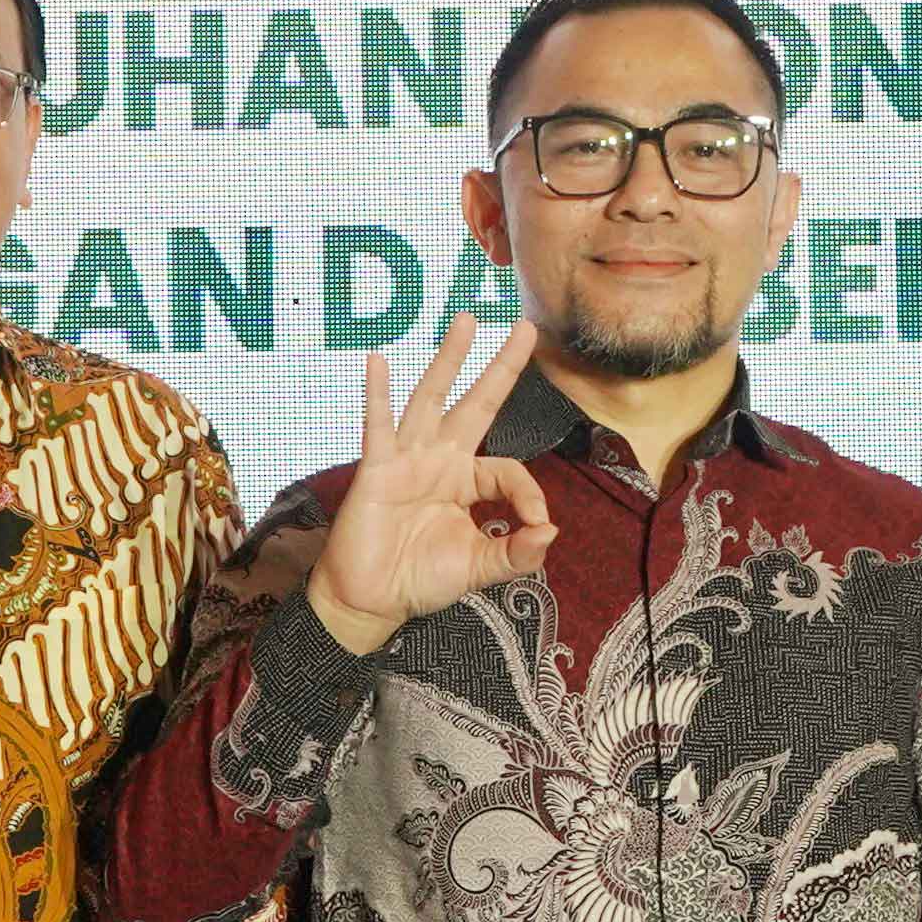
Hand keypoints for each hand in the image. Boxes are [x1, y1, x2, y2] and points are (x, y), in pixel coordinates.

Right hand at [308, 315, 554, 653]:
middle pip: (477, 403)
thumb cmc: (420, 580)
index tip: (536, 525)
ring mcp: (408, 459)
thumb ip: (517, 553)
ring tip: (466, 321)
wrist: (370, 601)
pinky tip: (379, 362)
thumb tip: (551, 530)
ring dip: (449, 359)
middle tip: (524, 327)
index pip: (508, 469)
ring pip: (432, 399)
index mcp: (467, 482)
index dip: (529, 494)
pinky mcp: (378, 469)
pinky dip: (378, 394)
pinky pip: (379, 426)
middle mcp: (441, 461)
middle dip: (500, 366)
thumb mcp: (479, 568)